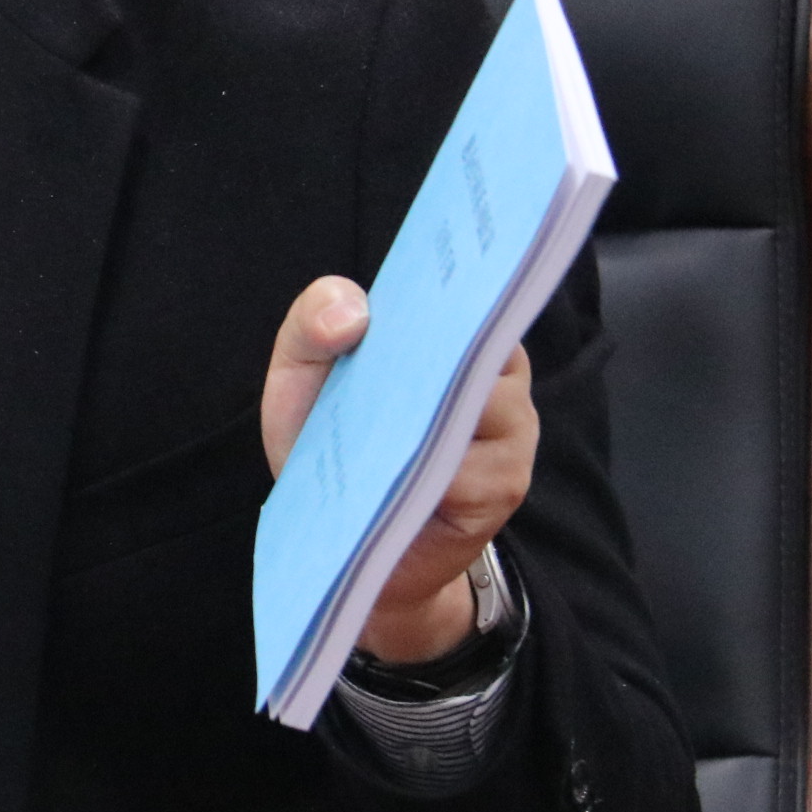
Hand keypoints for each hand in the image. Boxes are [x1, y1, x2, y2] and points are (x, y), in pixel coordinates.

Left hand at [260, 275, 538, 665]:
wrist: (342, 538)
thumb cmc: (329, 443)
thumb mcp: (301, 375)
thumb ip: (313, 324)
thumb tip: (352, 311)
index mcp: (456, 335)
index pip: (469, 292)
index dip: (449, 281)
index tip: (424, 274)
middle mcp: (498, 377)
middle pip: (481, 346)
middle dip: (431, 348)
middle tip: (383, 351)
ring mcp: (511, 432)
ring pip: (482, 405)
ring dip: (426, 412)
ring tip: (378, 420)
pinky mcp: (504, 487)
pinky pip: (474, 469)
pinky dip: (431, 468)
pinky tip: (393, 474)